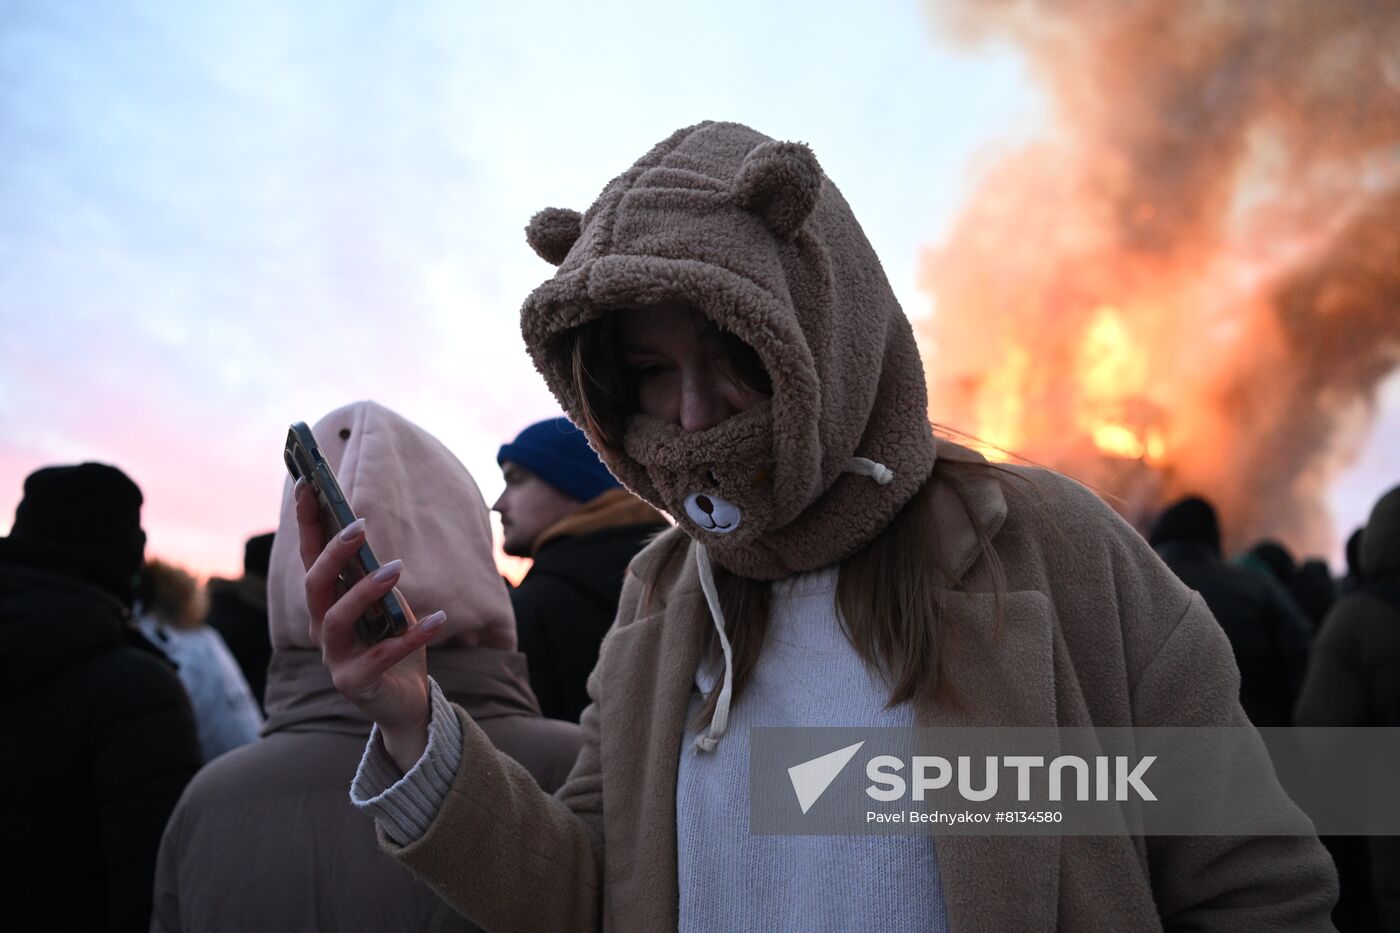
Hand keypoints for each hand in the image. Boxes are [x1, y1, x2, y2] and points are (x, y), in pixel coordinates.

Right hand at [296, 479, 445, 770]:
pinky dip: (413, 635)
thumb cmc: (395, 644)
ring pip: (338, 619)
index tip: (306, 483)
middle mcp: (322, 630)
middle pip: (314, 586)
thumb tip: (363, 528)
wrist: (409, 704)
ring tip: (398, 567)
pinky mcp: (356, 684)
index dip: (306, 522)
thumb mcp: (388, 603)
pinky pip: (384, 655)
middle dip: (333, 553)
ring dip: (365, 590)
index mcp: (327, 605)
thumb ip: (373, 574)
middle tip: (360, 525)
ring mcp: (335, 659)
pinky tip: (440, 618)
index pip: (310, 558)